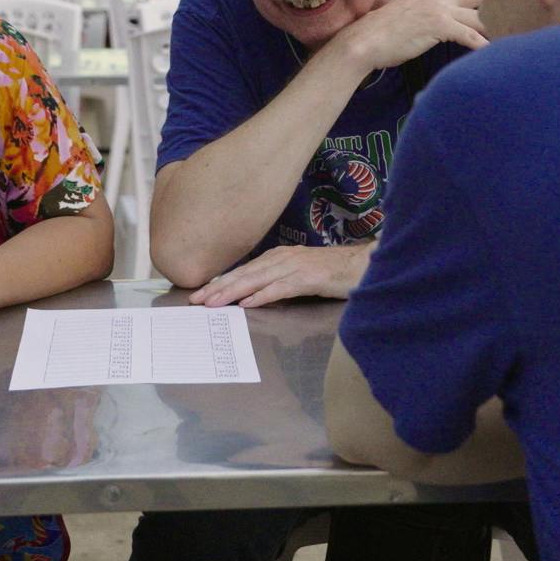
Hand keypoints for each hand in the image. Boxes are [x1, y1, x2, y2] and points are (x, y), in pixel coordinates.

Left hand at [189, 243, 370, 308]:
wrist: (363, 265)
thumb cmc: (333, 272)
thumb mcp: (299, 274)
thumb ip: (277, 282)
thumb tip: (254, 296)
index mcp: (279, 257)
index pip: (244, 270)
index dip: (222, 281)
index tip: (201, 293)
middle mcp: (283, 258)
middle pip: (245, 274)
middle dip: (219, 287)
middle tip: (196, 300)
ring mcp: (296, 267)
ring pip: (257, 280)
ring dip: (233, 291)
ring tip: (214, 302)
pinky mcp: (309, 278)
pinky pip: (281, 288)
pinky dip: (263, 295)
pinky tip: (248, 303)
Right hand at [332, 0, 487, 71]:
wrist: (365, 39)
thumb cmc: (382, 30)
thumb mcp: (408, 8)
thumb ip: (426, 6)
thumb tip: (437, 14)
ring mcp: (439, 8)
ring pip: (479, 13)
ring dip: (498, 23)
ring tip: (518, 28)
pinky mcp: (439, 26)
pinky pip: (469, 35)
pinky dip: (483, 43)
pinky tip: (495, 49)